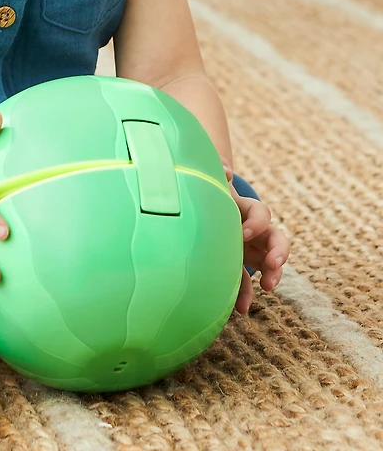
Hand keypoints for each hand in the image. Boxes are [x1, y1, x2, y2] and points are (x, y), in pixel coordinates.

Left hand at [220, 157, 289, 314]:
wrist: (201, 206)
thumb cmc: (207, 194)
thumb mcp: (211, 184)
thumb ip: (218, 175)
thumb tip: (226, 169)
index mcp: (246, 209)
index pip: (261, 215)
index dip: (257, 224)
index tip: (244, 233)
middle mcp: (254, 231)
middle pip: (276, 240)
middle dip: (279, 252)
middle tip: (274, 264)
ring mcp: (250, 250)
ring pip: (270, 264)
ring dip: (273, 275)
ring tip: (268, 287)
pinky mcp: (240, 266)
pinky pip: (247, 283)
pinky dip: (245, 295)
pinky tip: (240, 309)